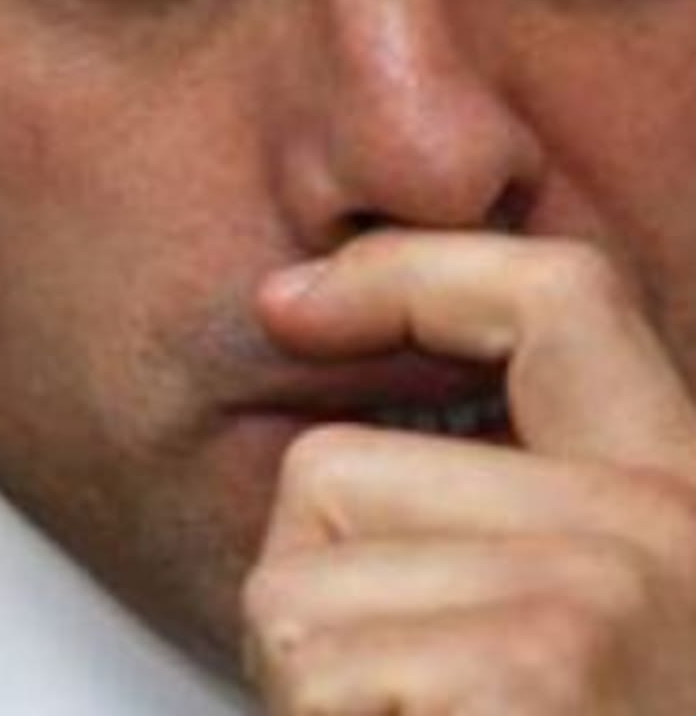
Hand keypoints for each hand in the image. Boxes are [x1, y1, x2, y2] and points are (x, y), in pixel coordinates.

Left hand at [243, 233, 695, 714]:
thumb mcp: (570, 629)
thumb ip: (503, 511)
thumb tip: (315, 381)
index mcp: (682, 497)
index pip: (553, 298)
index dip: (404, 271)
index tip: (287, 302)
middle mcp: (667, 530)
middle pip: (335, 468)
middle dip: (312, 594)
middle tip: (393, 697)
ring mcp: (602, 597)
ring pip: (295, 582)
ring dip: (312, 683)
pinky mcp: (536, 674)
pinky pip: (307, 660)